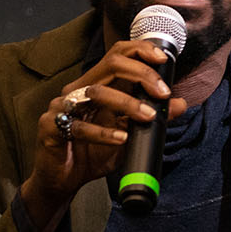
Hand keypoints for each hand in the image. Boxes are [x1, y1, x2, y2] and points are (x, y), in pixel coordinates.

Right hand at [20, 39, 188, 228]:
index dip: (140, 51)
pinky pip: (78, 126)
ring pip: (96, 93)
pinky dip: (103, 133)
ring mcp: (62, 107)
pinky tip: (121, 139)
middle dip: (141, 74)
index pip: (117, 55)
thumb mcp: (129, 134)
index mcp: (96, 85)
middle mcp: (78, 90)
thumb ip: (152, 118)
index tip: (163, 60)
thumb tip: (180, 103)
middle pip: (110, 65)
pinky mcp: (50, 128)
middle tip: (162, 92)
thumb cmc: (92, 153)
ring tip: (147, 116)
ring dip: (127, 104)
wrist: (63, 180)